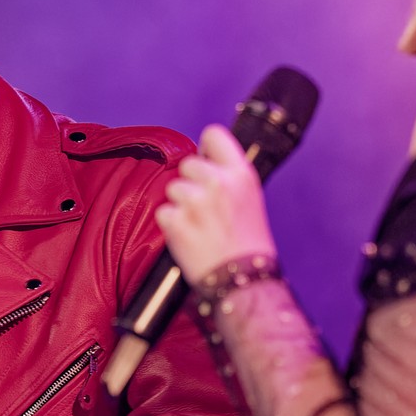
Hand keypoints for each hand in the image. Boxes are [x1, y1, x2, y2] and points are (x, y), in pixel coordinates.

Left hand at [155, 124, 276, 285]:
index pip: (214, 135)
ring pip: (173, 188)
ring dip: (181, 206)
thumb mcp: (251, 200)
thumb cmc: (249, 246)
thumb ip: (229, 179)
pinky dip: (172, 226)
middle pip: (187, 163)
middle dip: (191, 183)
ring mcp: (196, 202)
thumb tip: (206, 163)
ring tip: (199, 226)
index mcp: (241, 174)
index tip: (205, 158)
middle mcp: (218, 183)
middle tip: (204, 208)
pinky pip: (164, 212)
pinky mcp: (177, 221)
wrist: (243, 281)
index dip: (206, 147)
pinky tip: (190, 238)